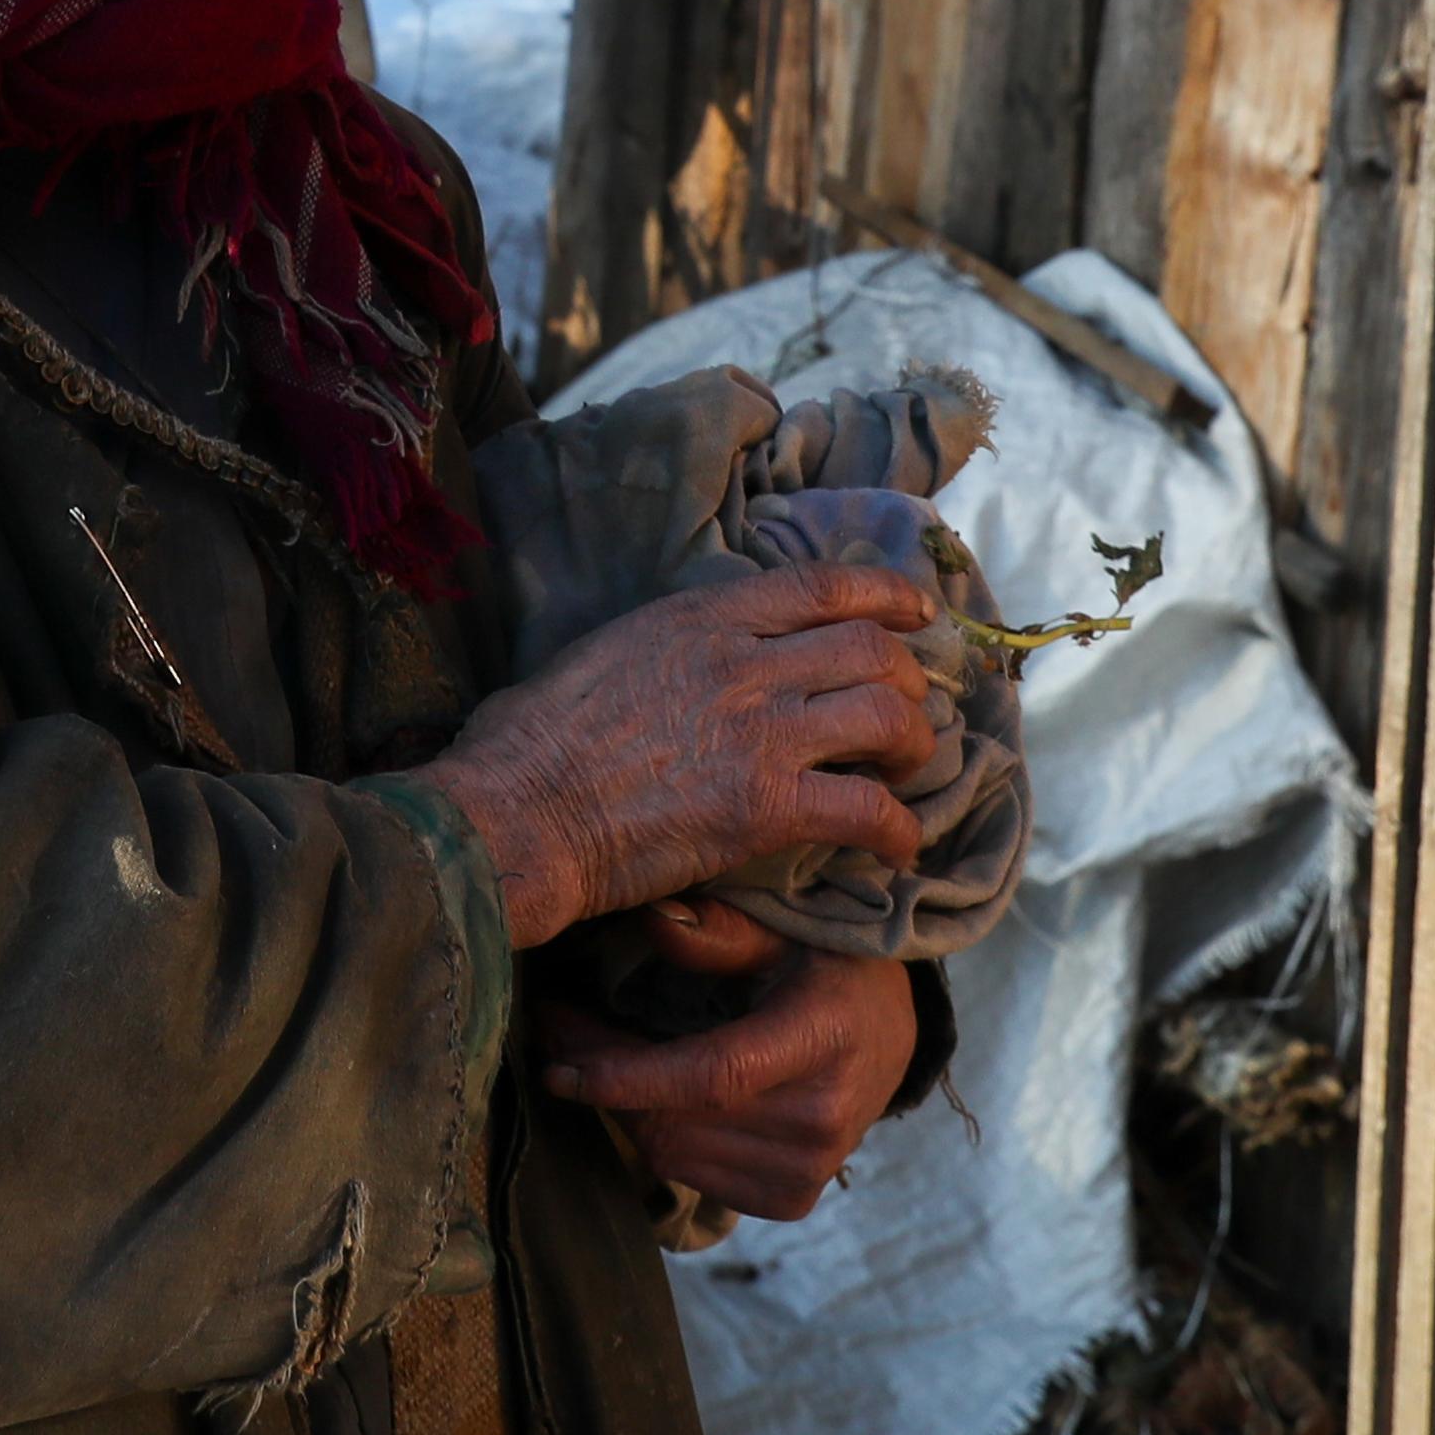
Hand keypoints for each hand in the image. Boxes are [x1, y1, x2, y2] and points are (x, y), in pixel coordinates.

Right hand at [417, 566, 937, 948]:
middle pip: (873, 652)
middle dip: (910, 683)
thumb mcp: (604, 651)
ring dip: (913, 749)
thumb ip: (663, 646)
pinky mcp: (764, 806)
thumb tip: (676, 660)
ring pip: (888, 718)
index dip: (886, 595)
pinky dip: (897, 831)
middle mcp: (744, 663)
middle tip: (907, 716)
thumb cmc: (529, 739)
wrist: (516, 811)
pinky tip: (896, 849)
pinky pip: (867, 810)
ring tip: (904, 776)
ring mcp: (760, 732)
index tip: (919, 612)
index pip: (821, 586)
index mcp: (701, 618)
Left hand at [539, 903, 916, 1221]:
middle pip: (677, 1119)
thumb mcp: (785, 931)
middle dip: (600, 1077)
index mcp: (824, 1038)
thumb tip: (653, 920)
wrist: (889, 1036)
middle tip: (554, 1030)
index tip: (558, 1060)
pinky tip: (643, 1095)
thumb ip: (722, 930)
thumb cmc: (824, 968)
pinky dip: (656, 1136)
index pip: (714, 1075)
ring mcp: (811, 1169)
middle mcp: (824, 1116)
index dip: (628, 1074)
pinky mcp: (791, 1199)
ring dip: (620, 1107)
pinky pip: (692, 1176)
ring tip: (586, 1055)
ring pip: (673, 1153)